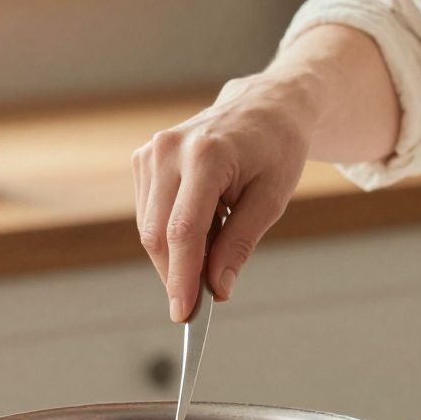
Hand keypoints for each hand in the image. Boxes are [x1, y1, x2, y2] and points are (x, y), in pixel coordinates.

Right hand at [133, 74, 313, 320]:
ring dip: (175, 255)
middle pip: (158, 233)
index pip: (183, 231)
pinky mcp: (144, 158)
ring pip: (149, 227)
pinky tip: (202, 227)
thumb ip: (240, 243)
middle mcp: (169, 150)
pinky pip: (149, 213)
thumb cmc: (276, 148)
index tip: (183, 313)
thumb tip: (216, 287)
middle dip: (176, 274)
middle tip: (199, 303)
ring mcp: (151, 152)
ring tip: (214, 248)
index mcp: (206, 156)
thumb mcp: (272, 199)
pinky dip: (170, 234)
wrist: (266, 106)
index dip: (181, 277)